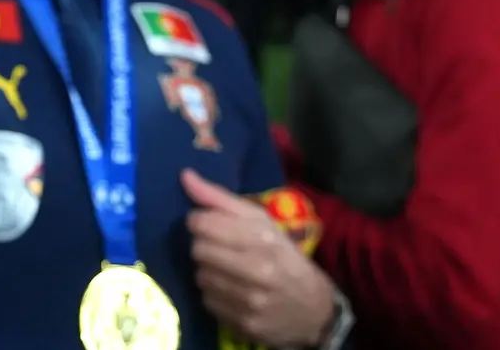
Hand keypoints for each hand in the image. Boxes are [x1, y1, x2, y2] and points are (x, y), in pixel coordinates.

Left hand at [184, 170, 336, 347]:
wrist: (315, 309)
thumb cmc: (284, 257)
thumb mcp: (262, 222)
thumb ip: (220, 198)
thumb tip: (185, 175)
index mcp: (263, 238)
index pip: (204, 224)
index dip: (199, 221)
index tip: (206, 223)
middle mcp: (258, 270)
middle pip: (199, 250)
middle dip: (204, 245)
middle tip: (219, 247)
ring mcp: (251, 300)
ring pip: (201, 276)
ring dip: (208, 270)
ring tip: (227, 269)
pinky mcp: (244, 324)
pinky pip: (208, 301)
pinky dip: (214, 294)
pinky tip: (231, 290)